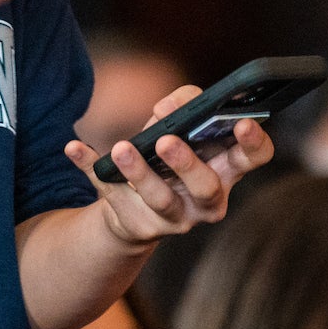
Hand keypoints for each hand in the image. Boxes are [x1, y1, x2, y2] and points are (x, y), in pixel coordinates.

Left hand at [64, 84, 275, 247]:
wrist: (134, 206)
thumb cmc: (167, 153)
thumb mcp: (180, 125)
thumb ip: (183, 104)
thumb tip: (167, 107)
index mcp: (226, 170)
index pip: (254, 159)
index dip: (254, 143)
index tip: (242, 124)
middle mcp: (205, 200)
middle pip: (206, 188)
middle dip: (187, 165)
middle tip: (167, 141)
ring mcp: (172, 218)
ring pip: (159, 199)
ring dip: (138, 172)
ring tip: (121, 148)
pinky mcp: (134, 224)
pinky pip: (109, 196)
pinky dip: (89, 168)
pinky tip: (73, 147)